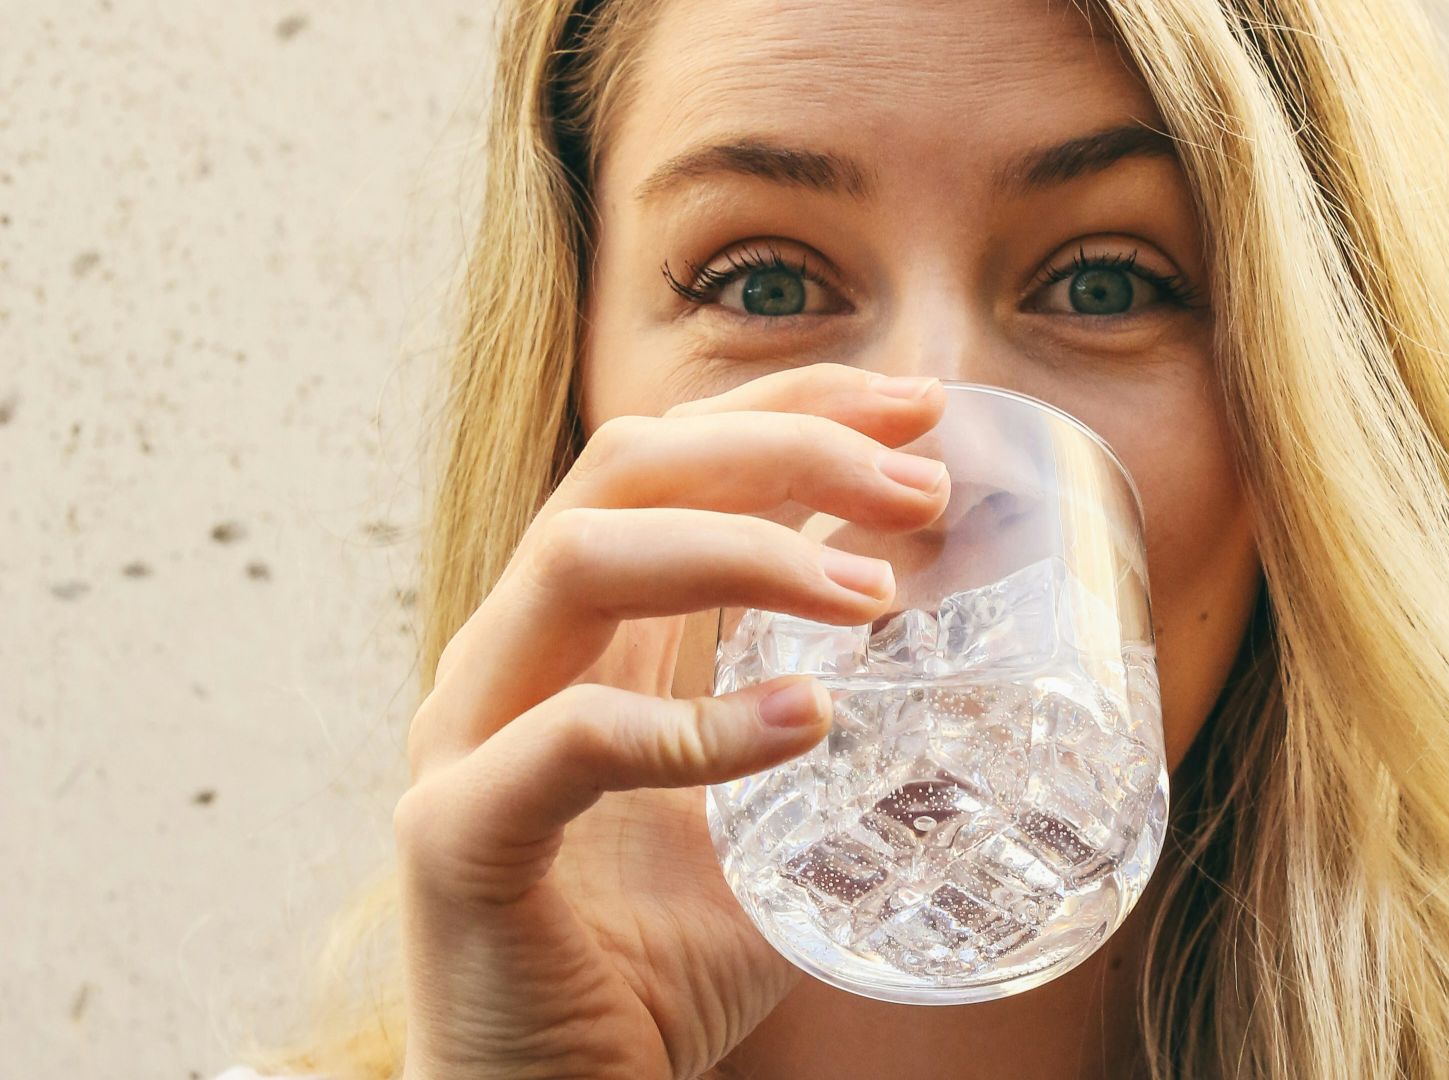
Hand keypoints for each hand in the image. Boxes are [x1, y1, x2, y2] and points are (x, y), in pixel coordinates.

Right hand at [395, 364, 948, 1079]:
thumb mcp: (763, 816)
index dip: (788, 406)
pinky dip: (691, 723)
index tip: (917, 407)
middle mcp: (512, 653)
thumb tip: (961, 671)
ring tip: (878, 595)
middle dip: (782, 449)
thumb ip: (817, 727)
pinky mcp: (457, 836)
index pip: (671, 458)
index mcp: (579, 630)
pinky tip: (804, 722)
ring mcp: (468, 735)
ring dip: (744, 553)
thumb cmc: (655, 959)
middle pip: (624, 469)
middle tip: (919, 487)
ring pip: (580, 561)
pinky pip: (566, 742)